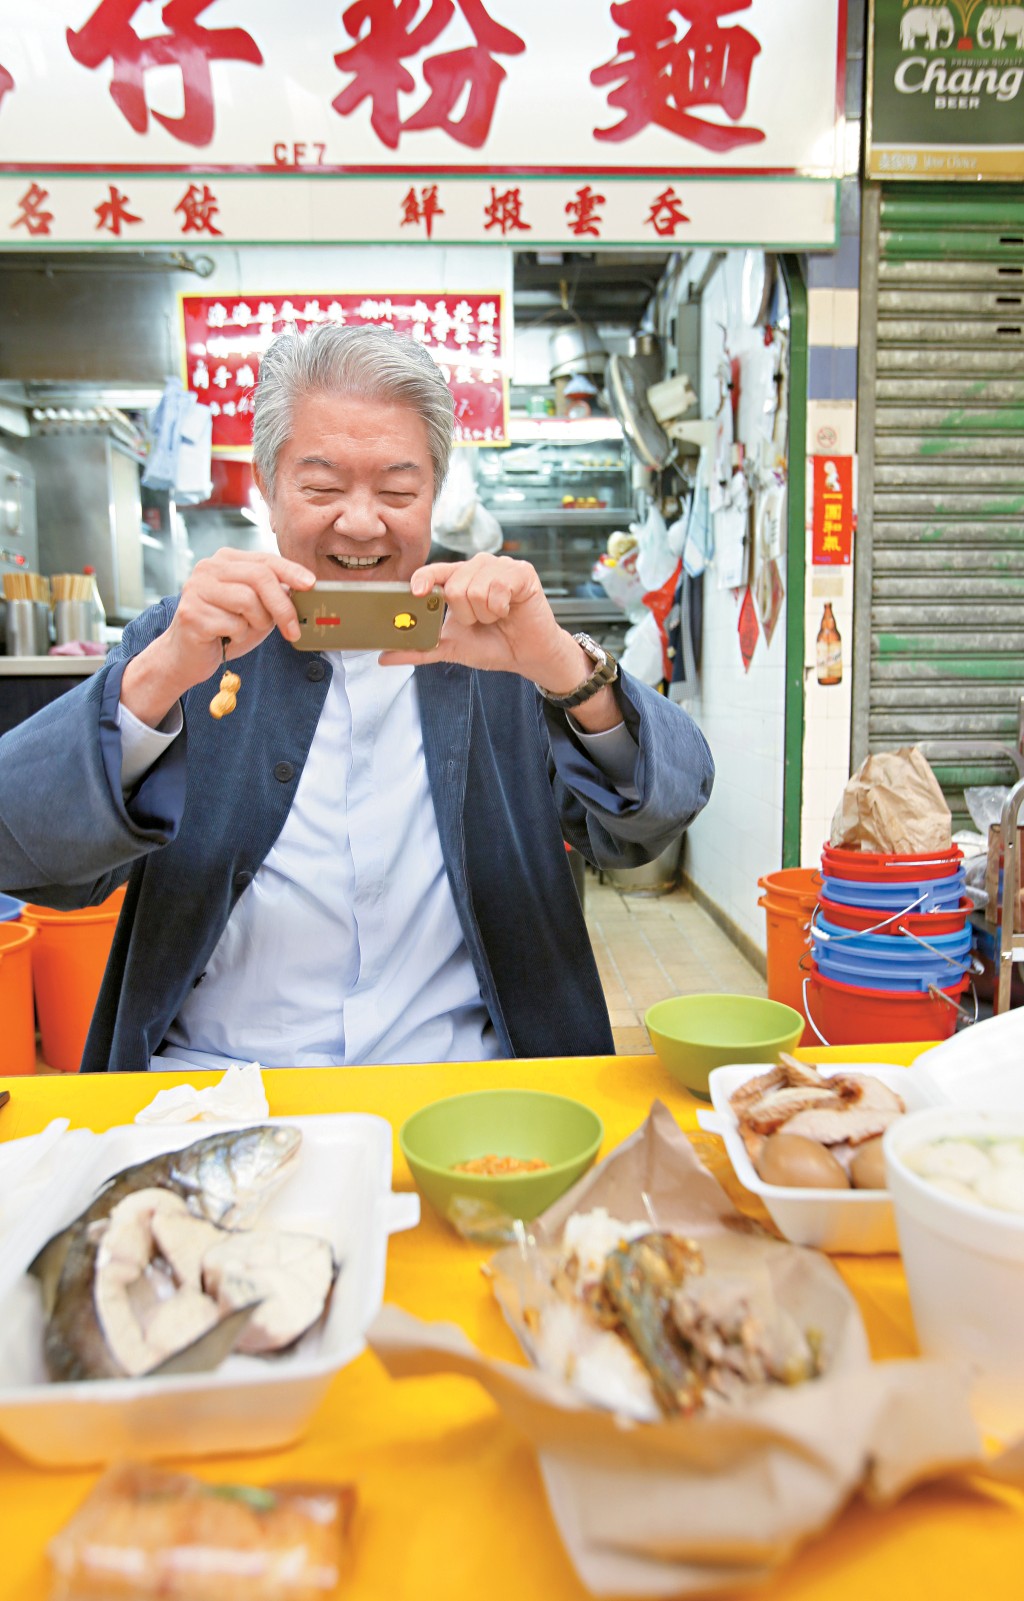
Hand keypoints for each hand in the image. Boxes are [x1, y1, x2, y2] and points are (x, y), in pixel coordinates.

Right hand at [121, 548, 314, 728]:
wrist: (187, 657)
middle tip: (292, 630)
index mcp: (225, 560)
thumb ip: (275, 595)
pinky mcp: (192, 613)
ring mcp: (197, 588)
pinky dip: (238, 637)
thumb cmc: (225, 630)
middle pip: (260, 577)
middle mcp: (208, 567)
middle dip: (282, 606)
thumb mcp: (256, 609)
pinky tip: (225, 638)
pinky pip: (233, 624)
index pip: (265, 560)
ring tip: (243, 631)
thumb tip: (306, 589)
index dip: (291, 571)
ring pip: (248, 601)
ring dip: (256, 624)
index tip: (311, 584)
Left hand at [379, 554, 621, 730]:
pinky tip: (509, 611)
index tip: (416, 592)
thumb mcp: (451, 647)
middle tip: (481, 621)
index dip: (424, 579)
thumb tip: (383, 657)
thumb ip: (419, 649)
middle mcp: (477, 567)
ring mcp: (500, 566)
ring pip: (475, 588)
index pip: (435, 572)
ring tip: (497, 617)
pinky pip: (497, 587)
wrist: (527, 656)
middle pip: (454, 586)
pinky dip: (500, 608)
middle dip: (466, 615)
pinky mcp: (521, 571)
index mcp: (458, 579)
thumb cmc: (492, 645)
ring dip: (485, 614)